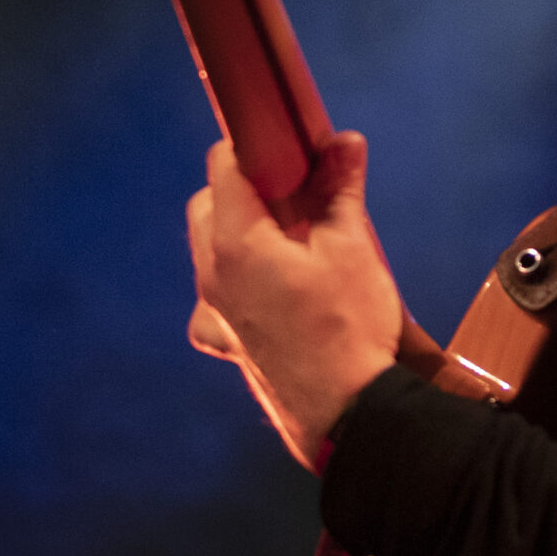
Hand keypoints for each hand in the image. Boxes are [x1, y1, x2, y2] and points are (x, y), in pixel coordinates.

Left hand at [186, 131, 406, 471]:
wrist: (347, 413)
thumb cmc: (349, 326)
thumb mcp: (352, 249)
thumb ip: (341, 189)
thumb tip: (344, 141)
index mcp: (235, 240)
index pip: (222, 167)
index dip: (250, 149)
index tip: (280, 147)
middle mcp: (211, 273)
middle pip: (206, 206)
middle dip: (238, 188)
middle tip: (287, 191)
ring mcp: (212, 312)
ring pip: (205, 252)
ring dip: (232, 234)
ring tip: (282, 239)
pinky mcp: (225, 345)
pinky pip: (211, 305)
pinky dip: (229, 289)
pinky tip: (261, 295)